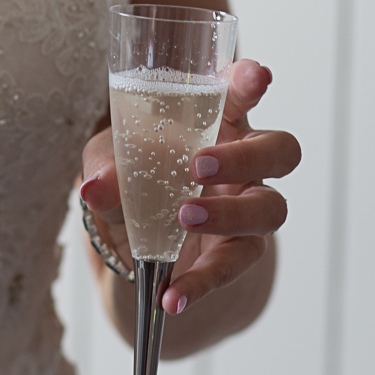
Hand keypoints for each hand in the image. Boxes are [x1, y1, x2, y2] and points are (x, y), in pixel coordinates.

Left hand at [80, 59, 300, 315]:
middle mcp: (246, 161)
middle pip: (280, 150)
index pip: (243, 92)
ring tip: (184, 218)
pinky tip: (173, 296)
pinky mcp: (240, 252)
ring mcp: (250, 207)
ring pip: (270, 209)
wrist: (140, 243)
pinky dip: (201, 282)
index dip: (252, 82)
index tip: (256, 77)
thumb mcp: (111, 165)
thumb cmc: (134, 177)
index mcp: (219, 120)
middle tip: (200, 165)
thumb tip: (94, 187)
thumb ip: (107, 169)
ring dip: (229, 214)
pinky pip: (234, 266)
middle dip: (246, 156)